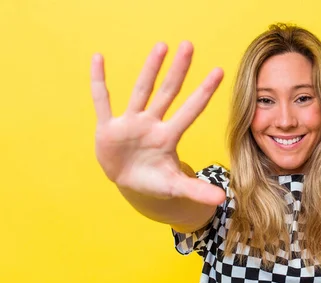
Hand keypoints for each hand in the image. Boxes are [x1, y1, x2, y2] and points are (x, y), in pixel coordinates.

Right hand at [91, 41, 225, 205]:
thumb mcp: (174, 186)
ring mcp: (131, 123)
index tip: (219, 72)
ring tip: (161, 46)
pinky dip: (99, 82)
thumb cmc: (155, 181)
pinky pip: (102, 101)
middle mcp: (152, 124)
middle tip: (189, 45)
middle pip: (167, 93)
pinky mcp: (109, 127)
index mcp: (169, 137)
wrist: (130, 182)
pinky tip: (98, 59)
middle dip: (178, 71)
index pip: (190, 111)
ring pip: (141, 91)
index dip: (203, 93)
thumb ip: (196, 190)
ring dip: (149, 69)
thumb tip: (222, 200)